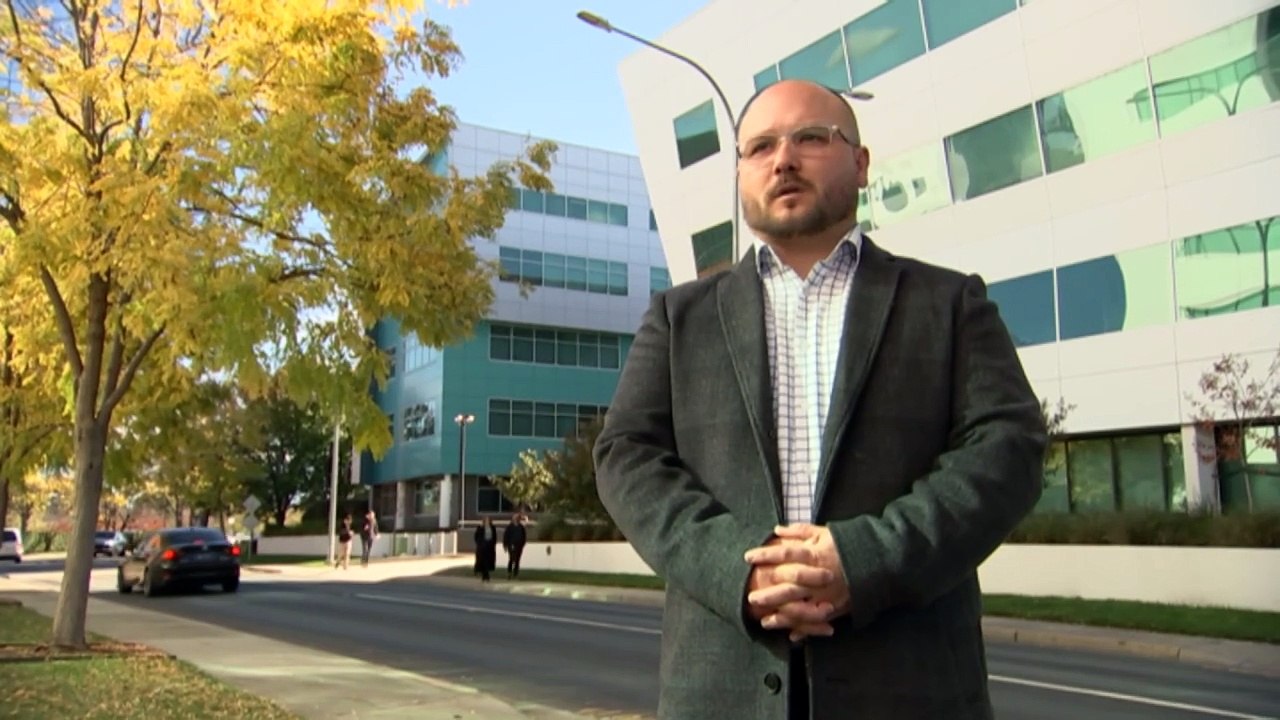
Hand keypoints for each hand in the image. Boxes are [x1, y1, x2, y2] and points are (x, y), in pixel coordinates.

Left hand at [745, 524, 849, 641]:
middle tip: (751, 598)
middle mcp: (819, 576)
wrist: (877, 561)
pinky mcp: (836, 607)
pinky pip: (818, 621)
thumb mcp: (825, 533)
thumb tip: (776, 530)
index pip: (786, 554)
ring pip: (802, 608)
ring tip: (764, 620)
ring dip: (782, 616)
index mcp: (816, 554)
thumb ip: (800, 532)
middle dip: (769, 593)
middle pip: (790, 586)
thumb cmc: (847, 545)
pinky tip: (790, 634)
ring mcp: (828, 594)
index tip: (748, 557)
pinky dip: (805, 629)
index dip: (765, 555)